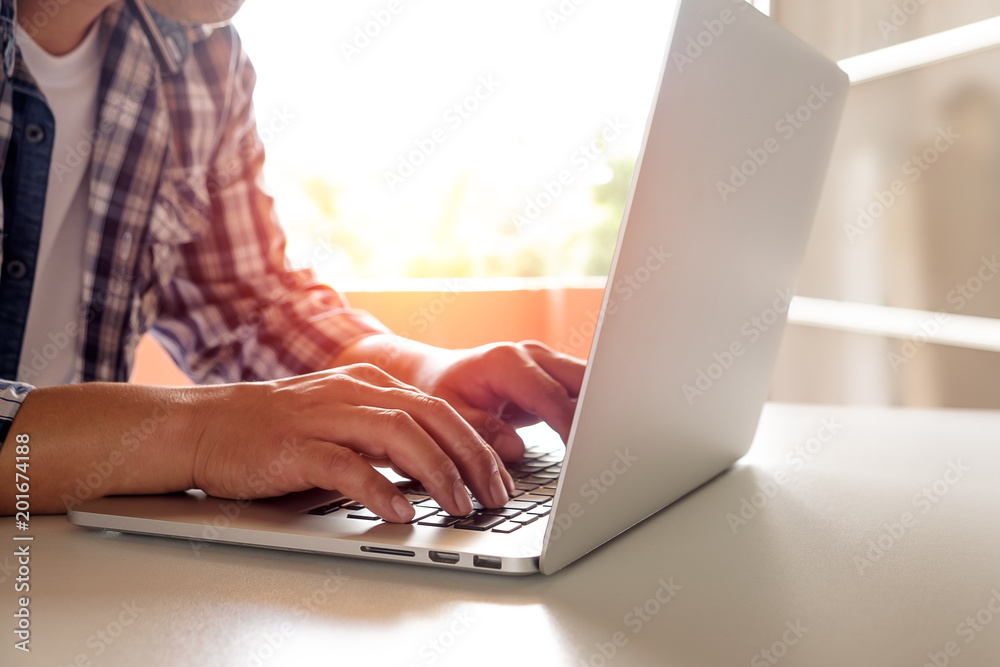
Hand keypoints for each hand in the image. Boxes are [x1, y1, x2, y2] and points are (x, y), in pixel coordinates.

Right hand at [192, 363, 514, 521]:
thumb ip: (386, 438)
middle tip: (495, 495)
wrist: (206, 426)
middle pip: (430, 416)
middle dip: (471, 457)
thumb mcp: (343, 422)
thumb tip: (439, 467)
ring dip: (436, 471)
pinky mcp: (295, 446)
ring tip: (459, 505)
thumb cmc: (277, 431)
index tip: (501, 477)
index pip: (440, 409)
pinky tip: (400, 512)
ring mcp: (324, 417)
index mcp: (370, 386)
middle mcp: (353, 394)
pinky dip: (379, 489)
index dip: (478, 443)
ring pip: (398, 433)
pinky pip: (346, 465)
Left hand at [333, 335, 586, 461]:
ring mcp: (545, 362)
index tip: (585, 453)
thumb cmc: (436, 391)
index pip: (550, 396)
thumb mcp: (447, 414)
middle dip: (599, 411)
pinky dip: (590, 412)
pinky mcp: (551, 376)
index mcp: (505, 362)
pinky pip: (579, 392)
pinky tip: (597, 439)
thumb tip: (515, 451)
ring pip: (587, 383)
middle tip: (610, 448)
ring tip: (610, 444)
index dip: (571, 425)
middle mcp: (531, 355)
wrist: (431, 373)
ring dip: (599, 410)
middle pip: (582, 380)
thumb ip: (480, 432)